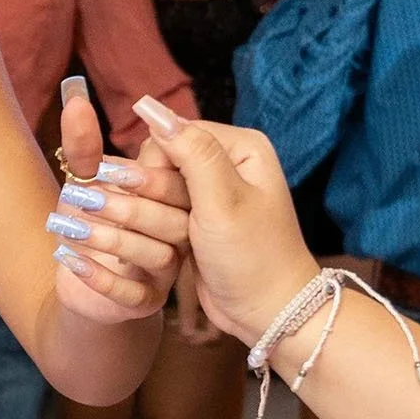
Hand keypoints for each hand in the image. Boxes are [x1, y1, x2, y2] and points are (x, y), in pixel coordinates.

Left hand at [46, 75, 188, 325]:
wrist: (78, 276)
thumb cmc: (90, 220)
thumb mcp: (84, 181)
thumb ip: (84, 146)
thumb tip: (74, 96)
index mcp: (176, 201)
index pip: (175, 186)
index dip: (143, 176)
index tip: (102, 168)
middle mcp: (180, 235)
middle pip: (171, 221)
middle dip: (126, 207)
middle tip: (81, 196)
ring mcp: (165, 272)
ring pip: (154, 256)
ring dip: (109, 240)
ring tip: (68, 228)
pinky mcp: (143, 303)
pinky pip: (130, 294)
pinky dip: (99, 277)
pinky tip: (68, 259)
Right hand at [132, 103, 320, 349]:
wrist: (268, 311)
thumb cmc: (253, 257)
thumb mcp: (222, 201)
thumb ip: (191, 152)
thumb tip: (151, 108)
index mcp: (240, 146)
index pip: (173, 133)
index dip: (158, 165)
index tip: (167, 199)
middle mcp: (227, 162)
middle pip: (161, 160)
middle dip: (157, 193)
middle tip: (180, 226)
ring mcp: (212, 192)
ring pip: (155, 187)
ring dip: (156, 215)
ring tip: (181, 241)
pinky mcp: (198, 218)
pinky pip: (161, 210)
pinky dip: (158, 227)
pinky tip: (173, 246)